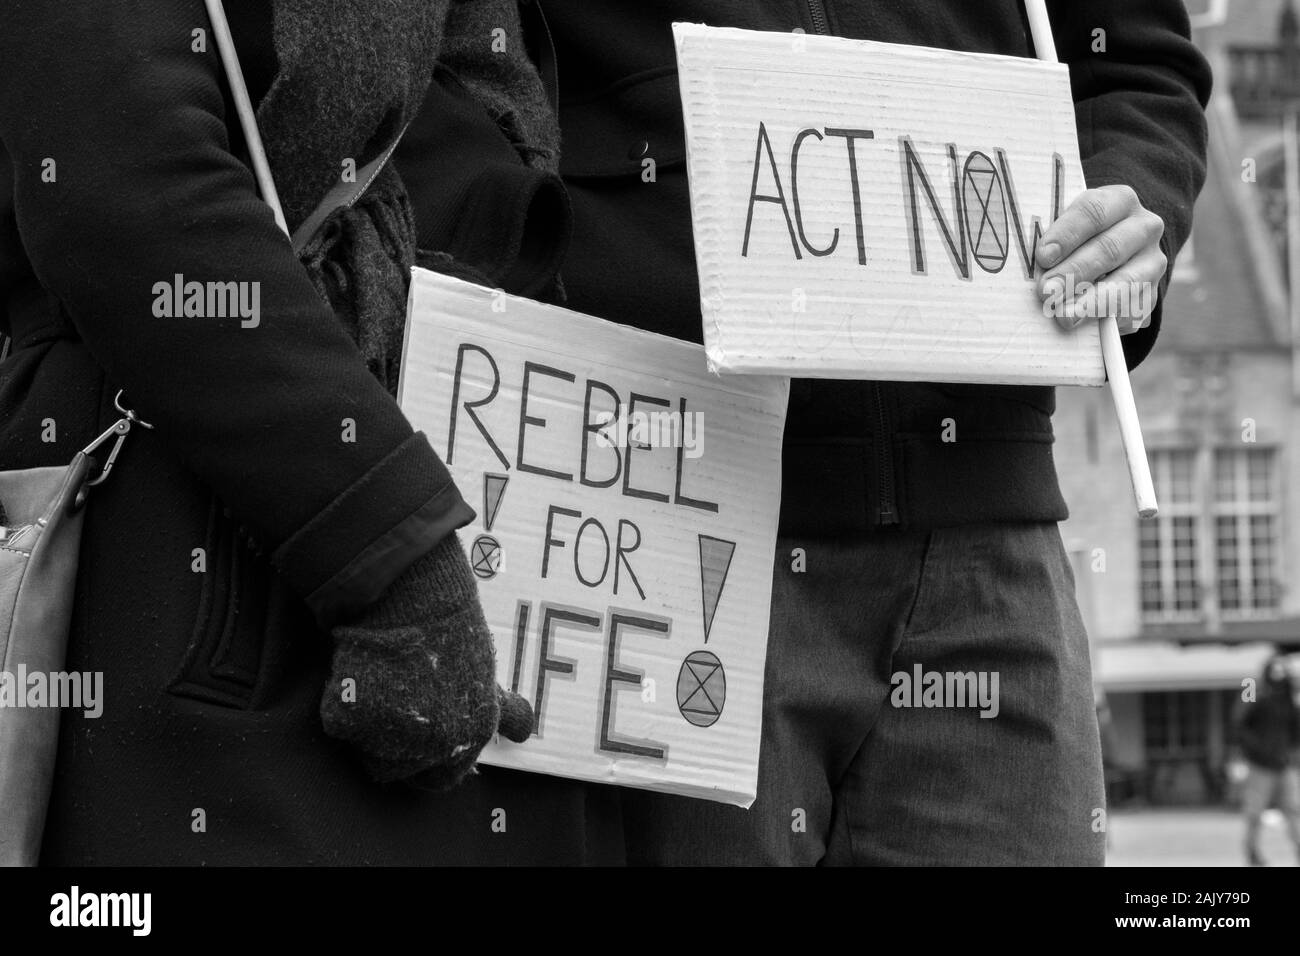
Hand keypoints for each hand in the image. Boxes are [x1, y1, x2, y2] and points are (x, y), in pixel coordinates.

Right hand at [320, 534, 533, 788]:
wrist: (412, 594)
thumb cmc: (453, 627)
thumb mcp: (487, 673)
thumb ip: (501, 711)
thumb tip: (522, 735)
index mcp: (471, 736)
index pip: (443, 778)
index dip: (430, 759)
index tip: (420, 733)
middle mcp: (435, 746)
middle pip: (402, 772)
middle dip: (397, 749)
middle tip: (394, 707)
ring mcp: (391, 737)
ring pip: (369, 754)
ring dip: (370, 730)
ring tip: (380, 685)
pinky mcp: (351, 722)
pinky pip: (340, 725)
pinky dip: (343, 704)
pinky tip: (359, 672)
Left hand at [1035, 184, 1165, 334]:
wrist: (1112, 257)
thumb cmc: (1077, 240)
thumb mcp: (1067, 229)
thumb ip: (1054, 242)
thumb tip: (1032, 267)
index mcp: (1120, 201)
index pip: (1094, 211)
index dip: (1067, 234)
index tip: (1043, 257)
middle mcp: (1144, 227)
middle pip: (1109, 249)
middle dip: (1074, 272)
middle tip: (1046, 292)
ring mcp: (1153, 261)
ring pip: (1126, 282)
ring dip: (1091, 302)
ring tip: (1063, 316)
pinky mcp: (1151, 294)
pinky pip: (1133, 309)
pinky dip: (1108, 319)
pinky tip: (1085, 327)